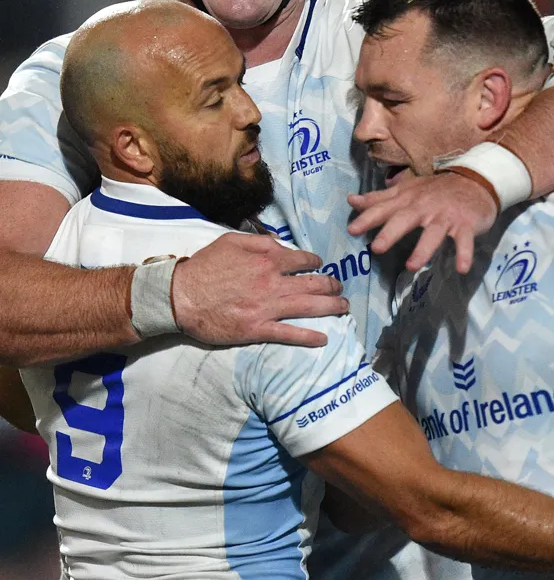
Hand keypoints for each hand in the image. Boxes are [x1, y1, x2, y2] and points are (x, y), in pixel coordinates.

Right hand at [172, 232, 347, 346]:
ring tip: (344, 308)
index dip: (315, 263)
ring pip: (310, 307)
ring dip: (332, 307)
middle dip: (332, 286)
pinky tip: (324, 339)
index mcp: (268, 260)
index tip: (320, 266)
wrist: (182, 296)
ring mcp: (268, 308)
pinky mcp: (259, 329)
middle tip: (340, 288)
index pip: (303, 260)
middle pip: (315, 284)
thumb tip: (280, 245)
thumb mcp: (231, 241)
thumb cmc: (204, 266)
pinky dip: (310, 337)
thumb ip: (259, 241)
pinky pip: (290, 334)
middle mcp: (274, 283)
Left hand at [347, 171, 497, 272]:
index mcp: (408, 199)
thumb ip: (379, 199)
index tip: (352, 230)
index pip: (384, 208)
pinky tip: (461, 269)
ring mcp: (446, 216)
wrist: (476, 180)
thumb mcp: (406, 191)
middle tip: (377, 248)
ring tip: (411, 266)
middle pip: (406, 219)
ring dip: (424, 249)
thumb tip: (351, 201)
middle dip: (391, 233)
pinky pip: (464, 240)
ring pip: (434, 232)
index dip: (368, 218)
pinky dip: (464, 253)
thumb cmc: (435, 190)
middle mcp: (425, 207)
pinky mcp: (466, 224)